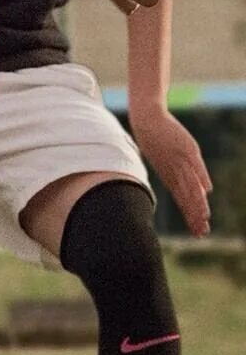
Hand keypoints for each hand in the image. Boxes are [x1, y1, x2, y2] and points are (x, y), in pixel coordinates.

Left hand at [132, 109, 212, 235]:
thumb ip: (182, 176)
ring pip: (190, 185)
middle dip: (194, 216)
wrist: (147, 121)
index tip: (198, 233)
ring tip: (204, 217)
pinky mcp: (187, 149)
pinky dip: (201, 176)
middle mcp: (176, 173)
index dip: (191, 216)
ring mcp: (181, 161)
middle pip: (187, 198)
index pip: (183, 201)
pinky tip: (207, 189)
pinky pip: (195, 165)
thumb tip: (203, 191)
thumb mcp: (167, 162)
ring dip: (197, 202)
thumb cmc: (156, 142)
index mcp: (171, 177)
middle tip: (201, 233)